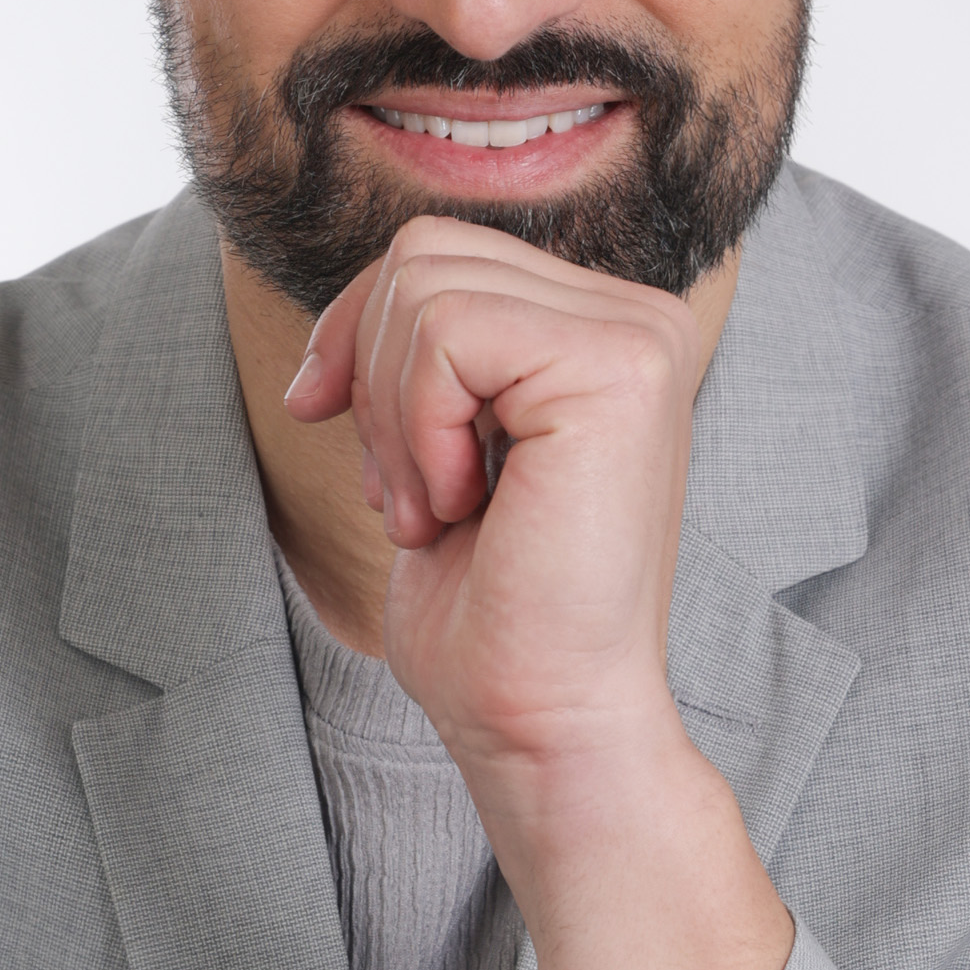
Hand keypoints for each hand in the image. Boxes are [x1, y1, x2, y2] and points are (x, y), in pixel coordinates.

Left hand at [281, 218, 703, 789]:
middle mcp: (638, 317)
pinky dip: (418, 428)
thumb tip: (339, 315)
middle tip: (410, 496)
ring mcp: (638, 335)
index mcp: (601, 330)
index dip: (355, 333)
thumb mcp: (432, 449)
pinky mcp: (618, 367)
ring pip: (423, 286)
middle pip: (423, 251)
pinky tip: (464, 505)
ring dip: (393, 417)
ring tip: (439, 509)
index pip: (437, 250)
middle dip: (369, 374)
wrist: (541, 719)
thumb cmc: (490, 613)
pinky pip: (446, 331)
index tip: (331, 423)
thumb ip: (421, 358)